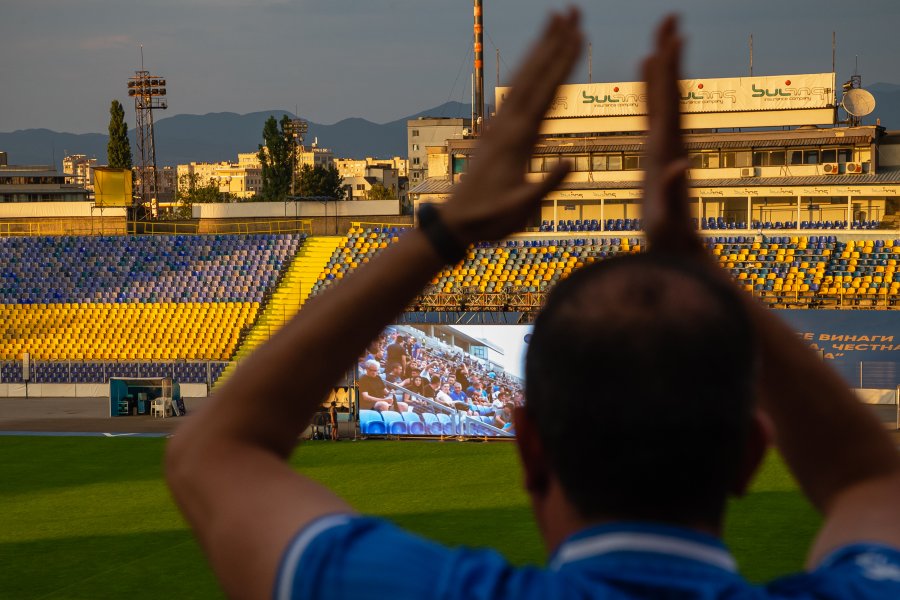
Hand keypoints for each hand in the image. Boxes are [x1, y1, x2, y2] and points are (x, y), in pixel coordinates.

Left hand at [441, 8, 583, 244]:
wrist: (457, 223)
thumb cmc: (491, 220)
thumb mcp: (522, 209)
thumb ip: (546, 186)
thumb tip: (572, 163)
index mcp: (519, 139)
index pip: (546, 92)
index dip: (563, 62)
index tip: (579, 34)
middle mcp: (507, 125)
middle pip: (534, 74)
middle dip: (554, 41)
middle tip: (571, 9)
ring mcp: (499, 127)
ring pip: (522, 78)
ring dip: (540, 48)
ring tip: (555, 20)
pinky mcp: (494, 132)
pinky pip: (514, 93)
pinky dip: (527, 72)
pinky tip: (534, 63)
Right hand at [641, 16, 703, 255]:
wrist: (678, 249)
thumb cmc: (669, 239)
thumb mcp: (668, 219)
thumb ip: (675, 192)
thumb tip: (682, 165)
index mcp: (667, 150)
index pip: (669, 103)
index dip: (670, 71)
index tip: (672, 37)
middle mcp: (669, 142)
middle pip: (670, 90)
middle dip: (669, 55)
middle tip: (670, 18)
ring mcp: (664, 146)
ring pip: (662, 98)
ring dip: (661, 67)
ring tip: (658, 38)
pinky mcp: (656, 153)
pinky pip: (651, 112)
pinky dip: (648, 89)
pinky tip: (644, 73)